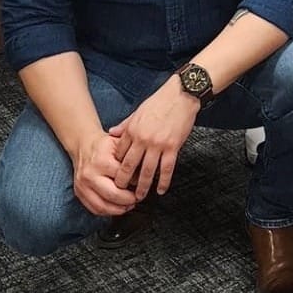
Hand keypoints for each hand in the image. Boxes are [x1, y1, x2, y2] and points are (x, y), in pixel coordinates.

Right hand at [73, 127, 138, 217]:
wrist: (83, 145)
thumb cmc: (104, 146)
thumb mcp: (119, 143)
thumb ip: (132, 156)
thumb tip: (149, 171)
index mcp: (101, 161)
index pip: (123, 178)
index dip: (136, 182)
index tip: (142, 182)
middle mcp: (90, 174)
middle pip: (113, 194)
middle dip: (129, 199)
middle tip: (138, 197)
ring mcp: (83, 185)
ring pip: (103, 206)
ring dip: (120, 209)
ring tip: (130, 204)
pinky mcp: (79, 193)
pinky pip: (95, 209)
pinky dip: (109, 212)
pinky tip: (118, 207)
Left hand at [110, 76, 200, 199]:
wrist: (181, 95)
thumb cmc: (160, 101)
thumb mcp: (138, 112)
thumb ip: (125, 125)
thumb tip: (112, 133)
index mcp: (132, 130)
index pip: (120, 154)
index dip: (117, 167)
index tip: (116, 177)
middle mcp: (142, 139)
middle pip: (129, 166)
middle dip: (124, 182)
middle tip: (121, 193)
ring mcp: (157, 144)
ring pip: (147, 171)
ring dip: (142, 186)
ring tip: (139, 197)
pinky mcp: (172, 147)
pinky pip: (166, 168)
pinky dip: (163, 181)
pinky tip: (161, 190)